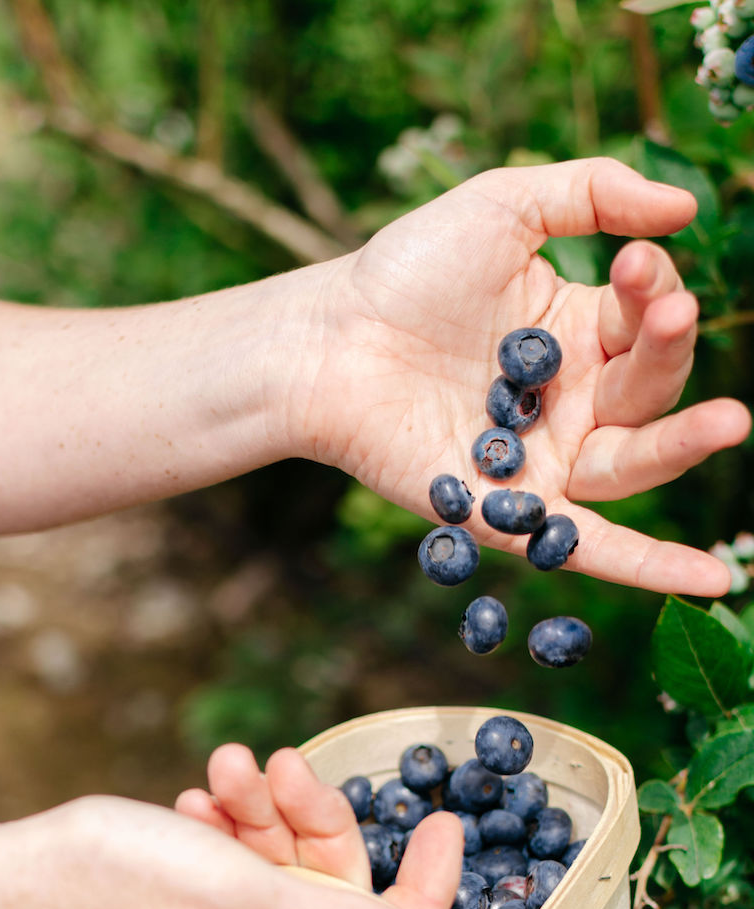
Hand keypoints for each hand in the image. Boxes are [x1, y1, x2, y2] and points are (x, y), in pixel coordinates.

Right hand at [175, 740, 464, 908]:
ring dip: (257, 816)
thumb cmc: (102, 896)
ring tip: (227, 767)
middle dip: (310, 823)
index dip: (421, 888)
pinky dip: (220, 838)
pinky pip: (227, 888)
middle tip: (284, 765)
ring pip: (275, 884)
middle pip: (328, 907)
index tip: (442, 825)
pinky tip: (198, 803)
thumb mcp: (236, 900)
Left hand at [291, 157, 750, 593]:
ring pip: (634, 463)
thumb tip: (691, 211)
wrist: (329, 346)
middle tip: (666, 313)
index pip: (647, 322)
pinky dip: (650, 568)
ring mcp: (546, 460)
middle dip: (668, 352)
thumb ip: (595, 194)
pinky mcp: (513, 513)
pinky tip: (711, 580)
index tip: (634, 262)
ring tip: (730, 423)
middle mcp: (573, 401)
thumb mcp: (505, 209)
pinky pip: (593, 547)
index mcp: (580, 333)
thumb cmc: (406, 273)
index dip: (655, 293)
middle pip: (650, 390)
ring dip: (684, 445)